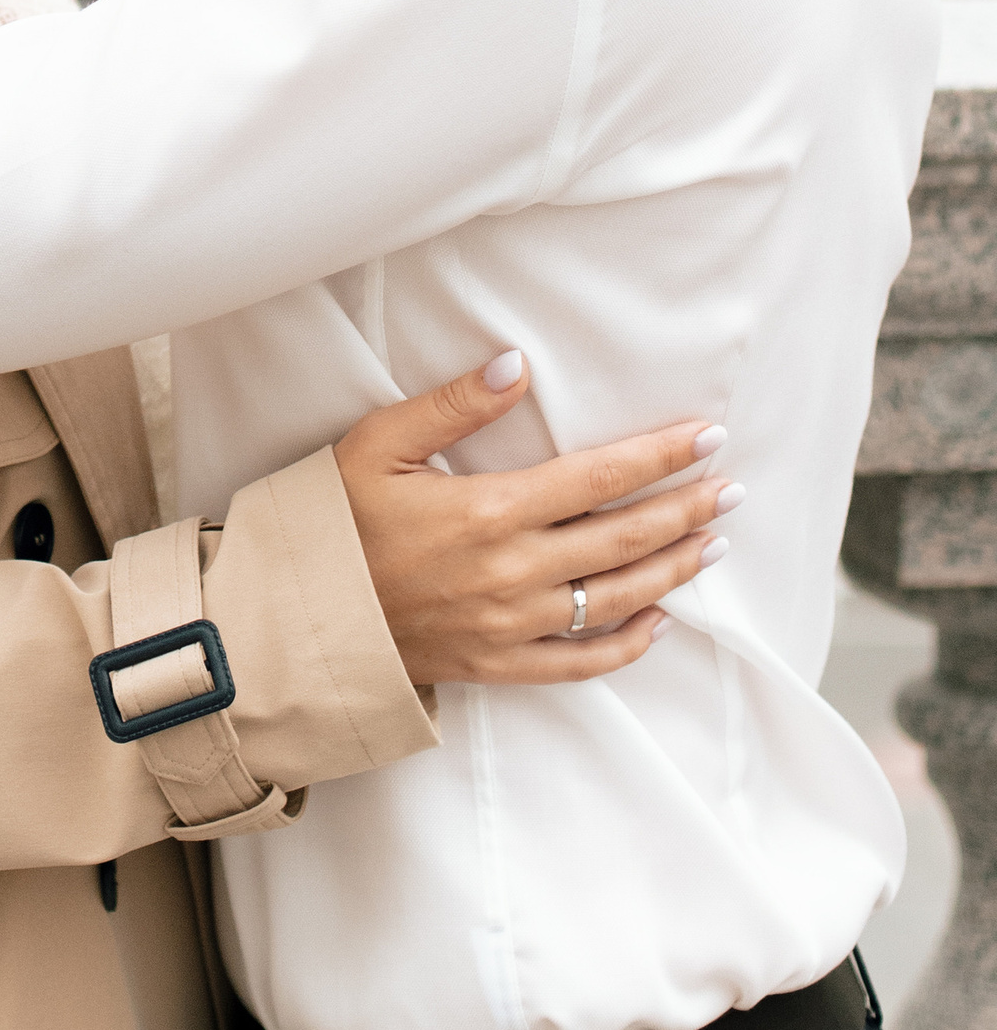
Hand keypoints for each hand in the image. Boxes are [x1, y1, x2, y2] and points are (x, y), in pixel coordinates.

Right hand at [337, 355, 737, 686]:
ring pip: (617, 597)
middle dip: (685, 508)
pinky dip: (630, 643)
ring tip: (714, 541)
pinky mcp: (500, 664)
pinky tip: (660, 620)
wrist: (297, 617)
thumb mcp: (377, 444)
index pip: (597, 477)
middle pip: (623, 538)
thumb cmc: (332, 521)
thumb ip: (453, 404)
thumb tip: (517, 365)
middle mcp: (512, 571)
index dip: (659, 456)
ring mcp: (511, 625)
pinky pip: (583, 662)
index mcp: (487, 511)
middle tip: (731, 487)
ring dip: (673, 568)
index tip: (706, 437)